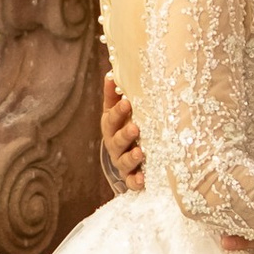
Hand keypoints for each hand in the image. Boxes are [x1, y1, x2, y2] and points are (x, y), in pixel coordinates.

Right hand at [100, 73, 145, 193]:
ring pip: (123, 161)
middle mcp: (114, 144)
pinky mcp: (130, 177)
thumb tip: (112, 72)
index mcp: (111, 126)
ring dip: (131, 157)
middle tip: (135, 128)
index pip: (112, 117)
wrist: (124, 155)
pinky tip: (143, 180)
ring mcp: (121, 161)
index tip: (127, 102)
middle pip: (117, 140)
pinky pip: (131, 181)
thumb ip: (114, 94)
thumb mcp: (117, 110)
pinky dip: (136, 181)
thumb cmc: (123, 125)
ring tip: (139, 152)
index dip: (118, 111)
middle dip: (125, 134)